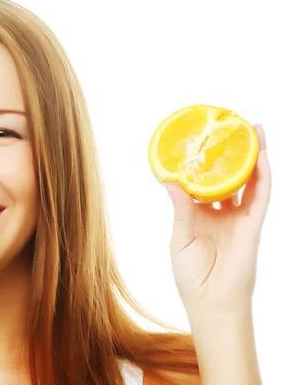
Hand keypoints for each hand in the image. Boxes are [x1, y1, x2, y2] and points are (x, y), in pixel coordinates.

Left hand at [165, 123, 270, 317]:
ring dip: (254, 156)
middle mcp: (222, 213)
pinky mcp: (253, 226)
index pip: (205, 182)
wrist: (211, 304)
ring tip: (254, 130)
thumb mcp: (180, 238)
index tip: (200, 141)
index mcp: (201, 215)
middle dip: (233, 153)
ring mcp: (240, 218)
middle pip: (231, 176)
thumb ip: (180, 209)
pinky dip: (263, 177)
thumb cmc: (191, 276)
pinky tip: (262, 157)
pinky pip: (261, 197)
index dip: (204, 163)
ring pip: (250, 181)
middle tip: (233, 126)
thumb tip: (169, 181)